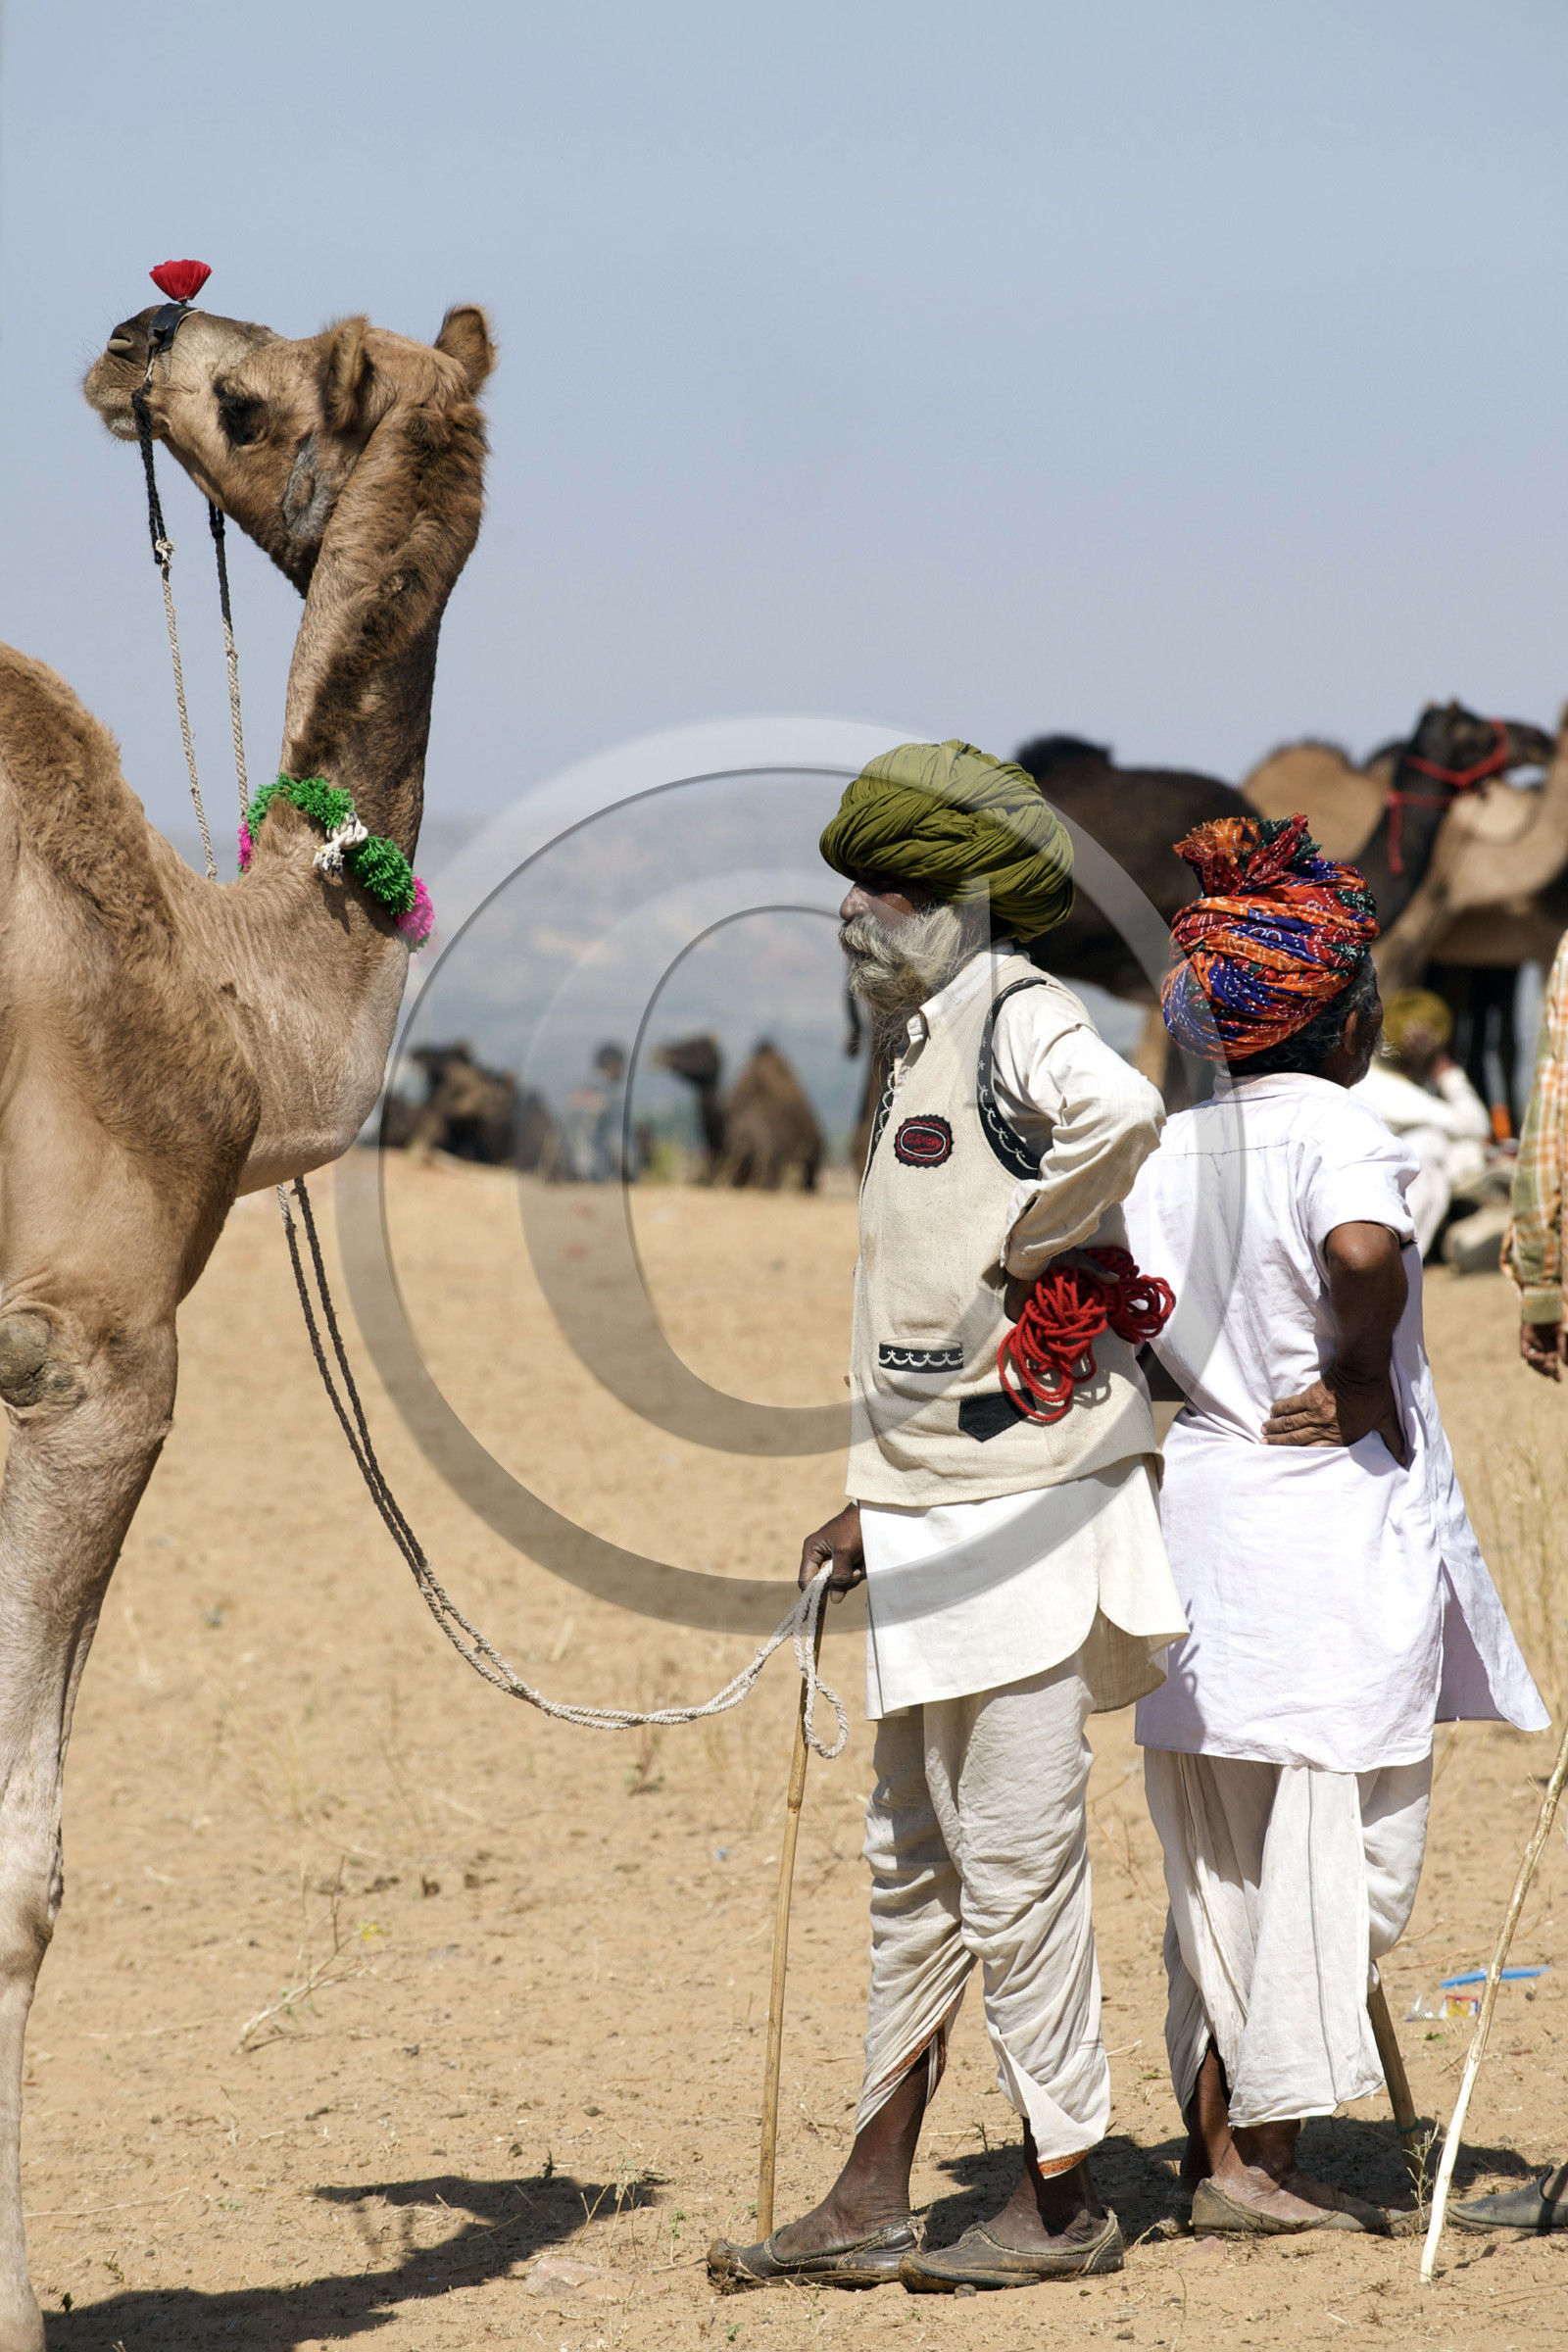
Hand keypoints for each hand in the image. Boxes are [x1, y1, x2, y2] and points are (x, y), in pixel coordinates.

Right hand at [799, 1503, 864, 1599]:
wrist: (874, 1513)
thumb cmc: (854, 1527)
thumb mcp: (845, 1552)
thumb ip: (839, 1576)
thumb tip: (834, 1600)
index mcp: (812, 1550)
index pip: (806, 1579)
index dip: (812, 1594)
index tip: (823, 1605)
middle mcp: (821, 1556)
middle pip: (825, 1584)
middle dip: (841, 1580)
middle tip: (854, 1570)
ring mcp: (836, 1559)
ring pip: (841, 1581)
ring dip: (853, 1575)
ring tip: (861, 1560)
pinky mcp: (849, 1561)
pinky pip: (852, 1576)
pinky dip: (860, 1571)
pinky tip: (864, 1560)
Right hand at [1263, 1372, 1406, 1464]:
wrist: (1365, 1370)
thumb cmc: (1377, 1395)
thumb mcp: (1387, 1419)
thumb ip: (1393, 1441)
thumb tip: (1406, 1459)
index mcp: (1342, 1435)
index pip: (1316, 1451)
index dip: (1298, 1457)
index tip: (1286, 1459)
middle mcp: (1326, 1426)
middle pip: (1298, 1439)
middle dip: (1280, 1444)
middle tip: (1265, 1447)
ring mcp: (1316, 1411)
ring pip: (1291, 1423)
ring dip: (1276, 1429)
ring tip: (1265, 1433)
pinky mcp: (1311, 1396)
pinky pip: (1291, 1405)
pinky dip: (1280, 1410)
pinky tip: (1272, 1412)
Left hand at [1521, 1320, 1564, 1381]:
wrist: (1546, 1301)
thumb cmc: (1557, 1315)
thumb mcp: (1563, 1333)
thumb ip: (1564, 1347)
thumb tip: (1565, 1364)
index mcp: (1552, 1346)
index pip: (1552, 1363)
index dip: (1554, 1373)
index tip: (1558, 1381)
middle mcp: (1542, 1346)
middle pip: (1542, 1365)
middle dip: (1547, 1370)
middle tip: (1552, 1371)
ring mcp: (1532, 1343)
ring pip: (1532, 1362)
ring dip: (1540, 1366)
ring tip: (1548, 1364)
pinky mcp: (1524, 1338)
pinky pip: (1525, 1353)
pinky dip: (1532, 1358)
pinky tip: (1541, 1357)